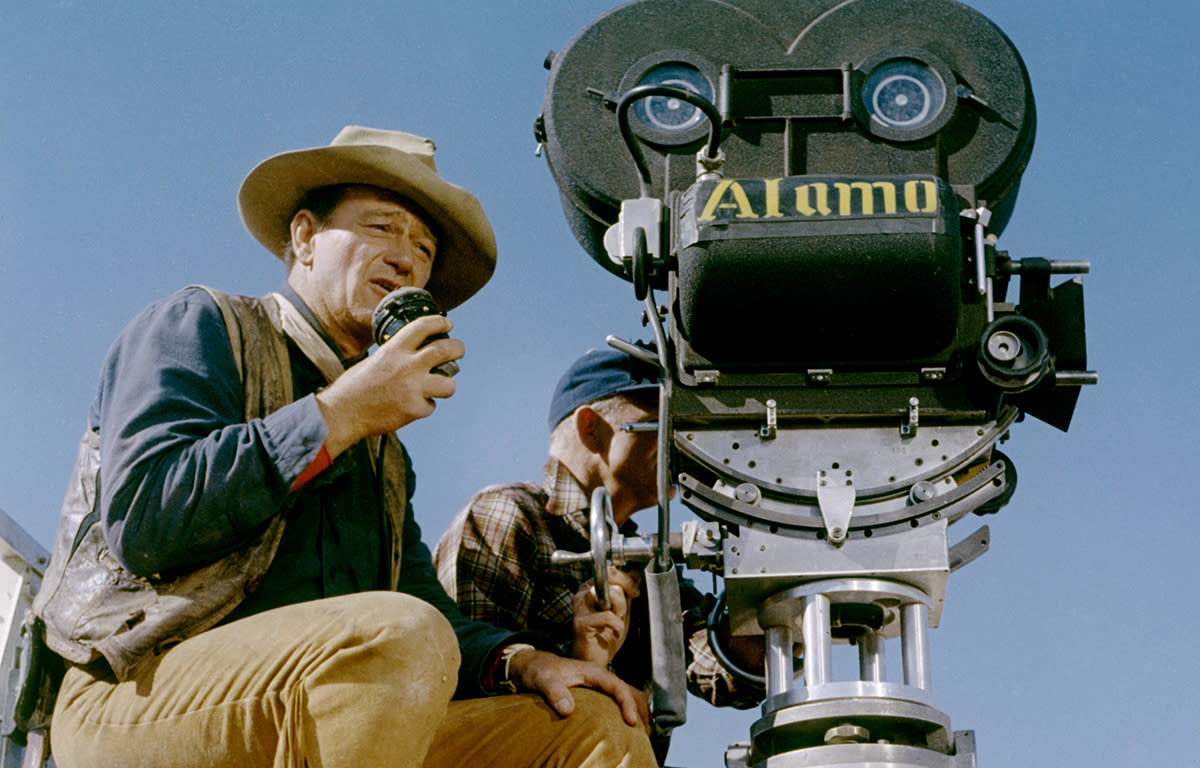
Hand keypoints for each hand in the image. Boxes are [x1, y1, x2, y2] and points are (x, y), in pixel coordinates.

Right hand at [315, 315, 462, 456]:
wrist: (343, 413)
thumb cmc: (355, 387)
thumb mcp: (376, 359)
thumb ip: (398, 355)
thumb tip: (419, 353)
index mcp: (394, 349)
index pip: (423, 327)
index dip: (439, 323)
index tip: (447, 324)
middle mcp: (407, 366)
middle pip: (445, 349)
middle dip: (458, 347)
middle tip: (458, 349)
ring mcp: (413, 388)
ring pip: (449, 384)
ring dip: (447, 385)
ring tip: (439, 386)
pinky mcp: (414, 409)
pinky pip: (431, 406)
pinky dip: (424, 407)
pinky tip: (411, 406)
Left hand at [506, 648, 648, 729]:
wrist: (533, 665)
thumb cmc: (539, 671)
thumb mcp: (544, 680)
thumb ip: (555, 693)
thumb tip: (568, 710)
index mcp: (593, 672)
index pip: (618, 686)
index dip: (627, 703)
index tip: (631, 722)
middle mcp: (600, 676)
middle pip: (630, 690)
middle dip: (641, 709)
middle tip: (647, 731)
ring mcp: (599, 684)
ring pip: (627, 694)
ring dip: (637, 710)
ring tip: (643, 732)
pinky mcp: (595, 691)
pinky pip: (617, 699)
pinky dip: (627, 710)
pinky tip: (626, 726)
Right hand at [571, 567, 639, 665]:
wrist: (594, 660)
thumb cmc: (605, 636)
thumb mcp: (620, 610)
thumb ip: (625, 593)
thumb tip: (634, 574)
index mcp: (591, 588)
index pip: (610, 570)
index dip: (627, 578)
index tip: (634, 591)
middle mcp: (583, 594)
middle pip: (611, 577)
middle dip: (626, 591)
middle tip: (626, 606)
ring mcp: (581, 608)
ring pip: (611, 593)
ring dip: (621, 608)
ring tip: (618, 620)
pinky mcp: (581, 623)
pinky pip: (608, 616)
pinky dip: (617, 626)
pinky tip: (615, 632)